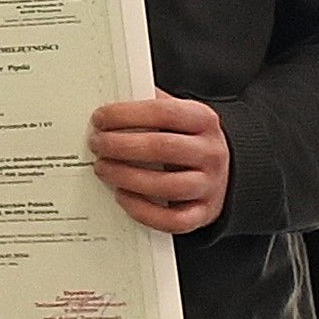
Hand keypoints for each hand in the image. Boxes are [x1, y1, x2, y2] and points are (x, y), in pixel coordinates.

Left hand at [89, 94, 230, 236]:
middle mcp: (211, 153)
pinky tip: (121, 197)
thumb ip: (149, 105)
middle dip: (121, 145)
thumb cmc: (186, 139)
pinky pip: (173, 219)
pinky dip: (143, 211)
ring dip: (127, 177)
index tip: (100, 118)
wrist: (222, 170)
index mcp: (203, 120)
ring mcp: (209, 185)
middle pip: (164, 148)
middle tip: (96, 144)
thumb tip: (108, 98)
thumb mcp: (177, 115)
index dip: (127, 115)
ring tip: (102, 168)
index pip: (164, 112)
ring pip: (168, 185)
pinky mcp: (204, 213)